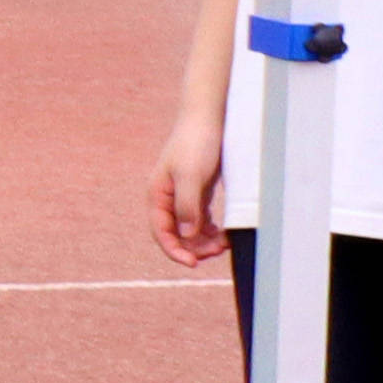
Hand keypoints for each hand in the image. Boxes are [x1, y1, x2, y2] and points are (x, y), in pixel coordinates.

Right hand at [146, 105, 230, 270]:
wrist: (207, 119)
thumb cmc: (196, 143)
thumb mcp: (191, 175)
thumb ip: (187, 206)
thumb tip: (186, 234)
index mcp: (158, 195)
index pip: (161, 232)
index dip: (175, 250)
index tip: (194, 263)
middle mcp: (167, 198)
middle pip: (176, 234)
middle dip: (195, 246)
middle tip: (219, 251)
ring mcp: (182, 196)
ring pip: (190, 229)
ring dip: (205, 240)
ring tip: (225, 243)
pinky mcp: (197, 192)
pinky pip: (200, 220)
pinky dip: (211, 230)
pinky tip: (222, 233)